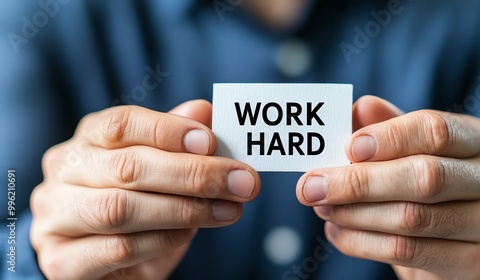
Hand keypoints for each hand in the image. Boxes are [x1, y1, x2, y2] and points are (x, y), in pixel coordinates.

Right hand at [30, 100, 259, 279]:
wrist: (104, 259)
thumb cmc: (135, 202)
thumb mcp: (158, 167)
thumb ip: (176, 139)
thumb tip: (204, 110)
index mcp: (87, 140)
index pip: (120, 123)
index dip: (167, 130)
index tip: (211, 141)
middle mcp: (65, 172)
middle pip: (128, 166)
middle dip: (193, 174)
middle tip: (242, 181)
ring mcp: (57, 218)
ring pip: (120, 209)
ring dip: (184, 209)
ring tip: (228, 210)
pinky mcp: (63, 261)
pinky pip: (118, 249)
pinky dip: (163, 240)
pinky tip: (191, 233)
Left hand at [296, 96, 479, 278]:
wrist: (456, 246)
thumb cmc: (428, 190)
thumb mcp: (412, 154)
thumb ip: (388, 129)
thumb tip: (359, 106)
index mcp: (476, 140)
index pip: (435, 130)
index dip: (388, 137)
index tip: (348, 147)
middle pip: (423, 176)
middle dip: (357, 181)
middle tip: (311, 186)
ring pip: (411, 218)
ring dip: (352, 214)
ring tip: (320, 207)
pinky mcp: (475, 263)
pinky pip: (407, 252)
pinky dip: (360, 242)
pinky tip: (337, 232)